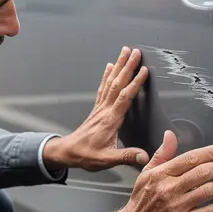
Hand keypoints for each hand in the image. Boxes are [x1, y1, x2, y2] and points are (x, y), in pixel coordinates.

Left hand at [43, 46, 150, 171]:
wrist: (68, 152)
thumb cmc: (86, 155)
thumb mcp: (107, 159)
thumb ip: (126, 156)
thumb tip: (144, 156)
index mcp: (110, 120)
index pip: (124, 97)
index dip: (135, 83)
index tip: (144, 71)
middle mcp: (105, 110)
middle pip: (117, 84)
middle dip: (127, 66)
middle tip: (136, 52)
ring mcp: (100, 108)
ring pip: (110, 82)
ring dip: (119, 66)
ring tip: (125, 52)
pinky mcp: (97, 109)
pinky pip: (103, 87)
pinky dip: (107, 75)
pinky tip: (109, 66)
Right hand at [103, 132, 212, 211]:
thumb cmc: (142, 199)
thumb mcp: (147, 172)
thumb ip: (162, 154)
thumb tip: (170, 135)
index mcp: (161, 175)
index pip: (190, 159)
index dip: (210, 153)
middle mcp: (170, 189)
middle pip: (202, 173)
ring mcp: (178, 206)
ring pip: (207, 191)